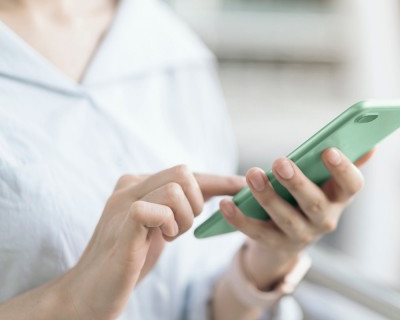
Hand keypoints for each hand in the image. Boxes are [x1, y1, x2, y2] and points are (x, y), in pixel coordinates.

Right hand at [58, 165, 244, 319]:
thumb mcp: (160, 227)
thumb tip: (217, 192)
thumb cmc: (128, 261)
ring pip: (175, 189)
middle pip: (184, 173)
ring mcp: (123, 202)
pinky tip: (161, 239)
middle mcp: (129, 186)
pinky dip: (169, 225)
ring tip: (168, 237)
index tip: (243, 186)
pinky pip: (158, 208)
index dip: (218, 180)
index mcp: (138, 184)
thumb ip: (178, 207)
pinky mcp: (123, 224)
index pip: (186, 173)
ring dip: (184, 218)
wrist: (90, 292)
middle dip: (196, 203)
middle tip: (180, 229)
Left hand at [219, 148, 373, 288]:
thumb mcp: (328, 180)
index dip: (343, 169)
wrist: (290, 236)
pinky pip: (257, 233)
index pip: (352, 185)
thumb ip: (345, 160)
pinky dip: (240, 219)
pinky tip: (226, 204)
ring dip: (267, 197)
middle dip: (297, 183)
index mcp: (340, 198)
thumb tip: (369, 143)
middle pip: (314, 203)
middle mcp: (325, 220)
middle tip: (280, 162)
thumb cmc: (311, 194)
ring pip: (285, 218)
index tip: (329, 150)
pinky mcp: (275, 245)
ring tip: (252, 175)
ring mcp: (301, 236)